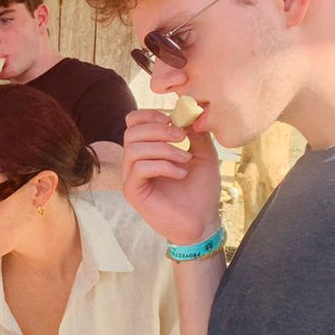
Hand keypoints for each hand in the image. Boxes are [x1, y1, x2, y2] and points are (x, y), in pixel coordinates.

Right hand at [122, 109, 221, 244]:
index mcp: (147, 150)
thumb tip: (189, 113)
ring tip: (185, 160)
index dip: (150, 115)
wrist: (203, 221)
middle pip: (132, 131)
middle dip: (160, 130)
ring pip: (134, 149)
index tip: (173, 120)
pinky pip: (140, 168)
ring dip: (164, 149)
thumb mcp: (204, 155)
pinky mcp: (132, 192)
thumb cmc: (201, 191)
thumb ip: (195, 134)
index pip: (133, 122)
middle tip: (182, 138)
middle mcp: (134, 161)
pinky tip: (181, 174)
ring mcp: (131, 177)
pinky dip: (163, 166)